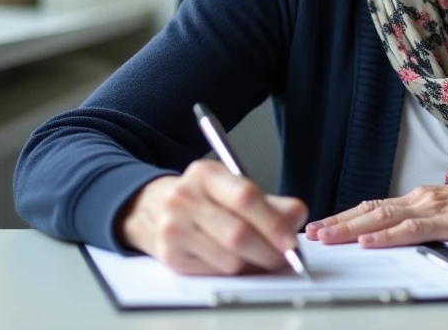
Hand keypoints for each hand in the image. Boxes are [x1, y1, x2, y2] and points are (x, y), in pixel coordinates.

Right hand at [117, 160, 308, 275]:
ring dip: (253, 265)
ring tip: (260, 259)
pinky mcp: (169, 256)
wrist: (150, 208)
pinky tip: (237, 262)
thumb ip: (270, 202)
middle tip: (285, 259)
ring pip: (228, 259)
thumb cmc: (201, 198)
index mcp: (206, 173)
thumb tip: (297, 216)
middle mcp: (185, 198)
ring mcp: (173, 228)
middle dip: (269, 252)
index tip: (291, 240)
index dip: (273, 222)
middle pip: (237, 234)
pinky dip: (234, 273)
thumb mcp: (231, 188)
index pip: (246, 197)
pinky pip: (214, 273)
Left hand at [304, 173, 447, 247]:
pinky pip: (412, 229)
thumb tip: (397, 236)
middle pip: (370, 211)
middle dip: (339, 223)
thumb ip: (424, 223)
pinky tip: (370, 241)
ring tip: (328, 237)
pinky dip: (387, 236)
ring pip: (384, 218)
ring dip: (353, 228)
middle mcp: (420, 199)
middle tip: (312, 234)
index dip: (346, 217)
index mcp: (419, 199)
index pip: (374, 207)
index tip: (322, 226)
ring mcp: (433, 209)